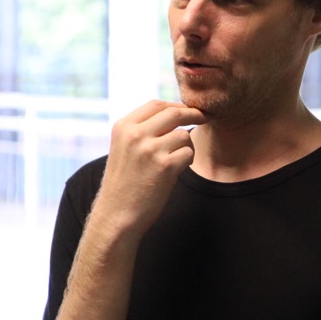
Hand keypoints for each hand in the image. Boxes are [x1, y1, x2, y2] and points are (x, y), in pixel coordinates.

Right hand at [96, 100, 205, 234]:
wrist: (116, 215)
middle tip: (204, 118)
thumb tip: (173, 113)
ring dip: (187, 146)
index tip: (187, 110)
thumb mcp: (123, 149)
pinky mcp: (165, 166)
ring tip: (177, 160)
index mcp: (123, 127)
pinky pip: (188, 153)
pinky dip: (187, 161)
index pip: (156, 104)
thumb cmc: (123, 184)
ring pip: (184, 135)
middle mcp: (135, 134)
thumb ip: (142, 130)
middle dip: (193, 114)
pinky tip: (176, 171)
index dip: (176, 105)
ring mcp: (150, 149)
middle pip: (174, 113)